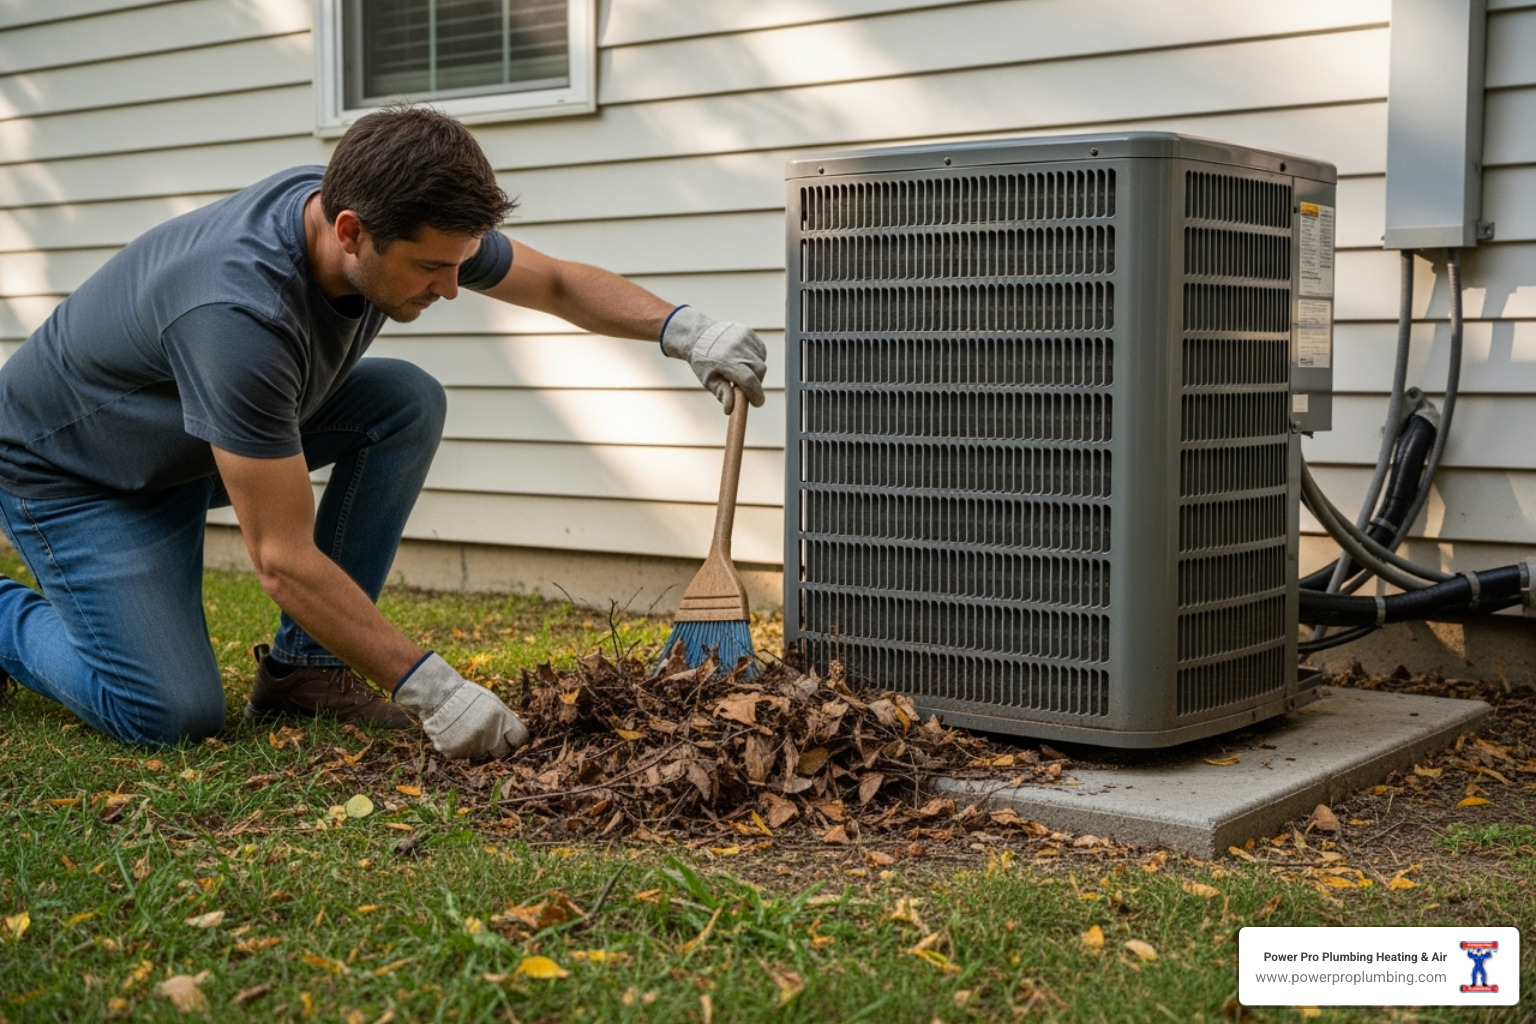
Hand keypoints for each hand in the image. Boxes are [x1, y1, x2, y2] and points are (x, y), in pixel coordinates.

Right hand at [393, 653, 528, 758]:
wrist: (438, 697)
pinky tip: (455, 733)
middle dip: (498, 746)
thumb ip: (505, 719)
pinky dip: (461, 748)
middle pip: (503, 752)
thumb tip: (516, 735)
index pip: (520, 739)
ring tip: (466, 728)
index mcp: (502, 720)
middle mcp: (490, 735)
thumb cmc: (468, 697)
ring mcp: (473, 746)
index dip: (515, 738)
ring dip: (478, 746)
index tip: (511, 737)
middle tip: (488, 734)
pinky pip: (464, 756)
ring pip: (482, 754)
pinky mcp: (456, 753)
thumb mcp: (492, 702)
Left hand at [661, 306, 766, 412]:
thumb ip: (722, 394)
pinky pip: (759, 351)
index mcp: (726, 361)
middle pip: (759, 370)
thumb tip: (730, 409)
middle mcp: (737, 347)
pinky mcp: (748, 332)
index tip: (757, 403)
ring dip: (755, 370)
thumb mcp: (708, 380)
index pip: (748, 380)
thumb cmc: (703, 362)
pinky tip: (743, 359)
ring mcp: (744, 337)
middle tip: (747, 388)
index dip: (755, 394)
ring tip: (740, 370)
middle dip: (757, 382)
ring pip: (761, 360)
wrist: (698, 335)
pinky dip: (755, 359)